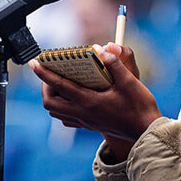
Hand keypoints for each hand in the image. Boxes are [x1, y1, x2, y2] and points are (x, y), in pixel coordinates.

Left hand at [31, 43, 161, 159]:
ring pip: (56, 112)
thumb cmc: (139, 106)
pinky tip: (71, 96)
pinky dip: (62, 106)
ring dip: (52, 96)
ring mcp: (85, 121)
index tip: (34, 63)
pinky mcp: (90, 125)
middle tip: (50, 71)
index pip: (59, 86)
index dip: (44, 73)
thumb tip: (101, 48)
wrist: (146, 131)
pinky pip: (67, 118)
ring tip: (58, 81)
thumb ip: (114, 63)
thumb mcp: (129, 81)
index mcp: (89, 102)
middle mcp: (83, 113)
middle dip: (45, 86)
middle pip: (50, 102)